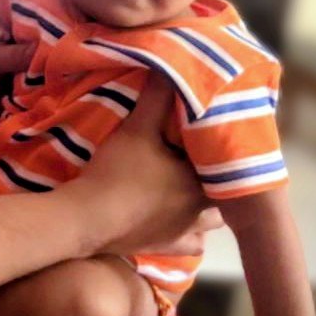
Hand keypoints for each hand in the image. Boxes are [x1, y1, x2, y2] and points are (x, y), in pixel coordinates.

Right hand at [68, 73, 212, 255]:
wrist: (88, 218)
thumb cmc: (119, 172)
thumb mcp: (138, 127)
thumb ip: (156, 97)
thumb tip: (170, 68)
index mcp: (200, 181)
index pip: (227, 166)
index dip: (223, 152)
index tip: (216, 140)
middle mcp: (200, 210)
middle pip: (223, 193)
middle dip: (216, 179)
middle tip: (201, 161)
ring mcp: (183, 232)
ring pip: (210, 221)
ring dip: (205, 207)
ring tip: (191, 189)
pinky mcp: (165, 248)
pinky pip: (190, 244)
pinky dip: (189, 234)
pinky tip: (179, 222)